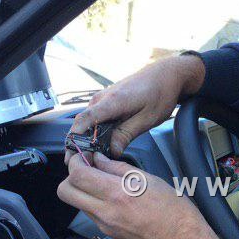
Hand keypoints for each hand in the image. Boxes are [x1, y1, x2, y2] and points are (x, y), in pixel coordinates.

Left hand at [57, 153, 236, 238]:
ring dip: (84, 191)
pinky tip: (116, 199)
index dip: (76, 161)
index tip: (84, 156)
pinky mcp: (110, 235)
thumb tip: (100, 160)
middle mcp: (106, 212)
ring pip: (78, 204)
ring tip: (104, 183)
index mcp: (118, 194)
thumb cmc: (177, 214)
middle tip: (87, 170)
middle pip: (65, 192)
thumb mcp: (151, 181)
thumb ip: (120, 169)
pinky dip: (97, 204)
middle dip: (71, 177)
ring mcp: (106, 226)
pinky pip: (92, 215)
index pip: (77, 175)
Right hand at [65, 54, 205, 162]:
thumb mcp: (147, 119)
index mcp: (112, 102)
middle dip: (81, 144)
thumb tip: (111, 152)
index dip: (76, 138)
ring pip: (88, 122)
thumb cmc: (160, 94)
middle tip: (87, 164)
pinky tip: (104, 143)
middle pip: (82, 124)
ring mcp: (102, 99)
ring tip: (95, 156)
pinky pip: (95, 118)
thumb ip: (127, 135)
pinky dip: (96, 131)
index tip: (73, 154)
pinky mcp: (105, 102)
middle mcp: (101, 98)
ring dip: (89, 138)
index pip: (85, 120)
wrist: (165, 75)